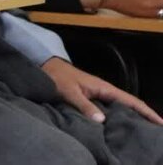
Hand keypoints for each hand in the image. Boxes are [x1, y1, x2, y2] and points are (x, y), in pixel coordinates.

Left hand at [41, 56, 162, 124]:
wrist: (46, 66)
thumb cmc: (58, 77)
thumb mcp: (69, 92)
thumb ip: (84, 105)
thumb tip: (102, 121)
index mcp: (104, 88)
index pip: (131, 101)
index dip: (147, 112)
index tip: (160, 123)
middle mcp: (105, 90)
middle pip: (130, 104)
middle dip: (145, 115)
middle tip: (155, 131)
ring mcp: (100, 93)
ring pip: (122, 106)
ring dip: (133, 116)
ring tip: (143, 130)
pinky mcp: (93, 96)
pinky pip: (112, 107)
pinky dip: (120, 115)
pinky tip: (121, 125)